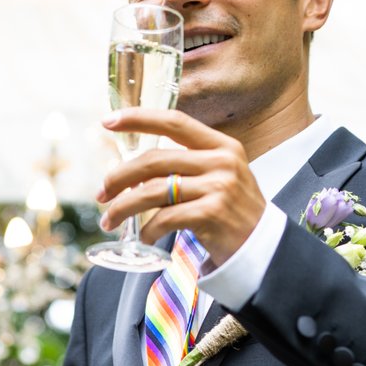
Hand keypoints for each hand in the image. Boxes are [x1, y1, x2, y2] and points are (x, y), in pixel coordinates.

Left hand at [96, 108, 266, 266]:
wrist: (263, 247)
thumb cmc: (233, 211)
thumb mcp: (221, 176)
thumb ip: (188, 165)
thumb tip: (133, 168)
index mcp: (222, 146)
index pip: (175, 122)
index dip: (139, 118)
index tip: (108, 121)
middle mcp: (222, 161)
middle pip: (155, 160)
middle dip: (119, 176)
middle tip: (102, 192)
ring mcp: (218, 187)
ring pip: (154, 190)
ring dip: (124, 207)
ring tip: (110, 219)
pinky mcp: (212, 214)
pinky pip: (166, 218)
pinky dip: (148, 230)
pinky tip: (144, 237)